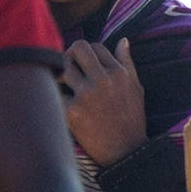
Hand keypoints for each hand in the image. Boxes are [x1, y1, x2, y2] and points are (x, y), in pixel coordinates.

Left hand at [58, 39, 143, 166]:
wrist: (126, 151)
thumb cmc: (131, 119)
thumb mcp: (136, 89)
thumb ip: (127, 63)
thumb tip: (122, 40)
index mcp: (119, 73)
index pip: (96, 46)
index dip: (88, 53)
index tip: (86, 64)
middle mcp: (103, 80)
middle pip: (77, 48)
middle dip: (70, 54)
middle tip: (69, 67)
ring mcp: (86, 95)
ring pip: (60, 67)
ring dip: (59, 74)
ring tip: (62, 84)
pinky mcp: (71, 111)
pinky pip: (53, 93)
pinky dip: (54, 96)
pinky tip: (60, 103)